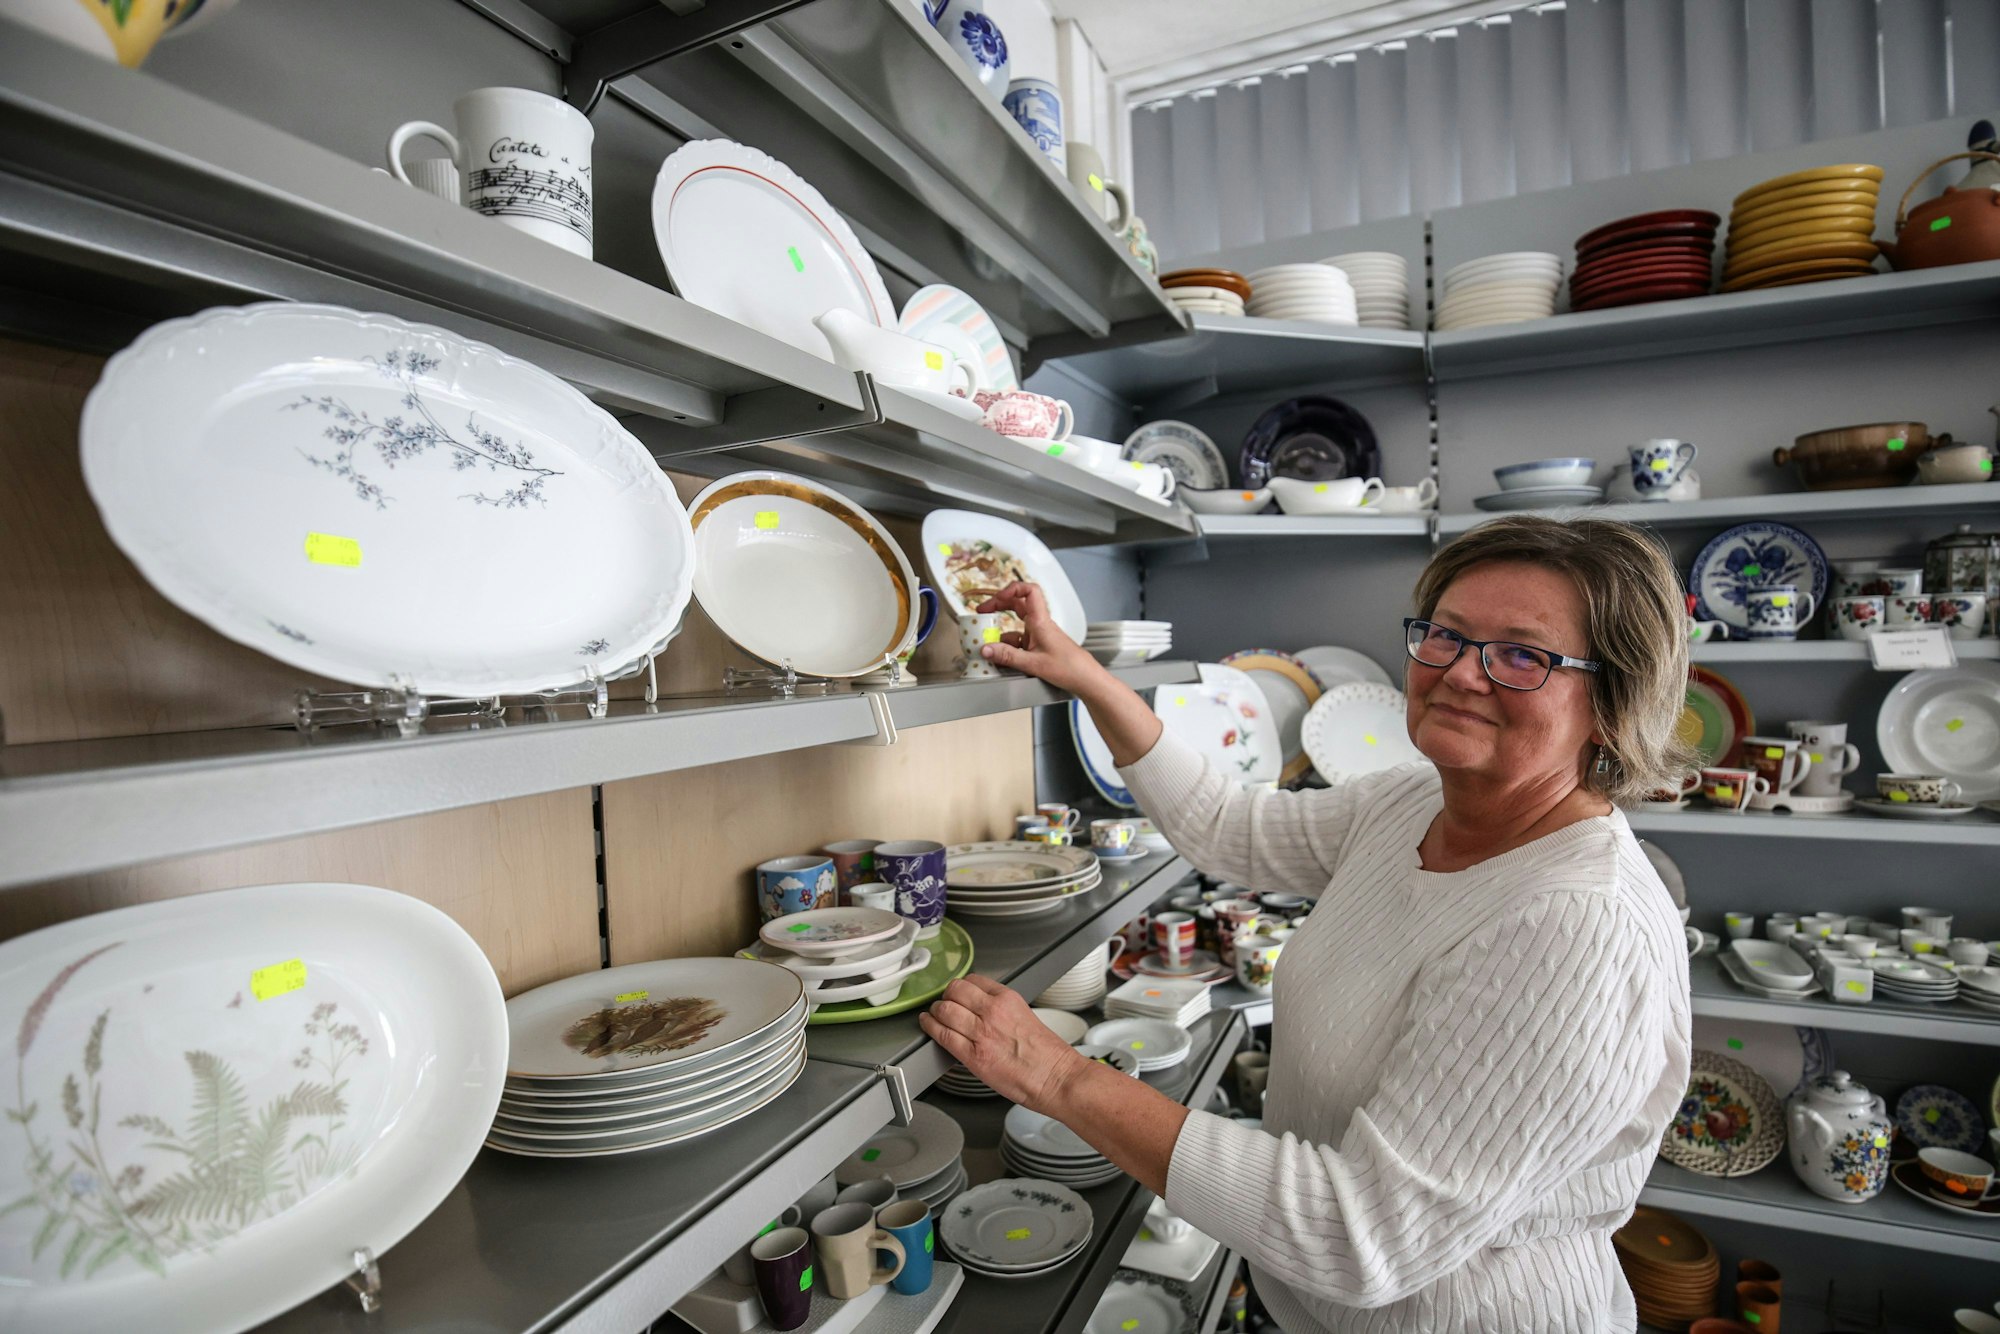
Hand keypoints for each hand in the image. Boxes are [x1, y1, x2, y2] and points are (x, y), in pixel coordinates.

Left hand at [920, 975, 1088, 1114]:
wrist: (1054, 1077)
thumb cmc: (1046, 1055)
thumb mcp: (1025, 1016)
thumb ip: (1001, 1010)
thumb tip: (982, 1010)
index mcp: (1008, 999)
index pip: (974, 980)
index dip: (961, 986)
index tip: (958, 992)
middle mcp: (993, 1011)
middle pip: (955, 990)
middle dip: (946, 996)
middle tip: (944, 1002)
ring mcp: (981, 1032)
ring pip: (945, 1010)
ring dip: (935, 1011)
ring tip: (933, 1014)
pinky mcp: (973, 1055)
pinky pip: (943, 1035)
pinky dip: (931, 1027)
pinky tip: (928, 1024)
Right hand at [974, 582, 1105, 694]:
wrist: (1085, 679)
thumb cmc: (1069, 668)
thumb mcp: (1033, 664)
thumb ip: (1008, 656)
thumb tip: (987, 649)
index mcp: (1041, 621)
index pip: (1029, 591)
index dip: (1011, 589)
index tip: (996, 599)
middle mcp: (1040, 624)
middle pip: (1017, 604)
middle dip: (999, 605)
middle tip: (983, 612)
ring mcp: (1039, 634)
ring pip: (1016, 625)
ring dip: (1001, 631)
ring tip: (987, 640)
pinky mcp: (1039, 646)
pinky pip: (1019, 641)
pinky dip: (1008, 646)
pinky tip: (1000, 655)